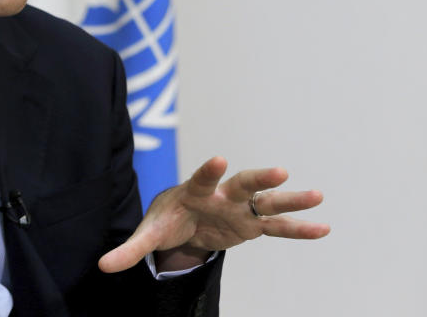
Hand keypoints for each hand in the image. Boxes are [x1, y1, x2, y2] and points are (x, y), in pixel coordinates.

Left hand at [98, 156, 329, 272]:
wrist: (183, 219)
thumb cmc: (166, 219)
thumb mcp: (148, 234)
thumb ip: (129, 250)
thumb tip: (102, 266)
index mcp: (194, 191)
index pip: (201, 178)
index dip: (209, 170)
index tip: (219, 159)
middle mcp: (222, 195)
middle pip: (243, 183)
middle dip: (259, 178)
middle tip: (280, 170)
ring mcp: (241, 209)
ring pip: (268, 202)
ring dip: (291, 200)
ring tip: (318, 195)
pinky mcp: (252, 225)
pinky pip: (278, 228)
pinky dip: (299, 229)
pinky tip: (324, 228)